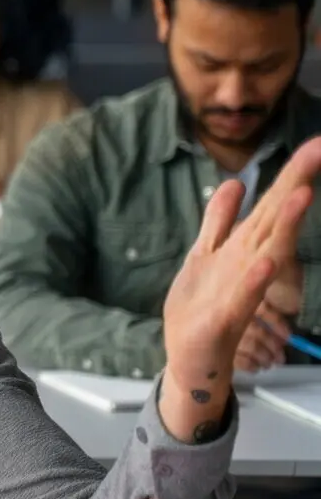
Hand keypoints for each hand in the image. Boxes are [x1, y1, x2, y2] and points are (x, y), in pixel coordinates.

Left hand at [160, 137, 320, 440]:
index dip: (291, 173)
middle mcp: (249, 262)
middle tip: (320, 150)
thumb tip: (232, 183)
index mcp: (243, 244)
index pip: (270, 203)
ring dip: (285, 223)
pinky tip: (266, 260)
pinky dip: (255, 278)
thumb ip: (219, 219)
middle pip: (275, 217)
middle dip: (296, 183)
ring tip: (303, 194)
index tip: (316, 143)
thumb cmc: (202, 305)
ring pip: (266, 249)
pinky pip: (243, 293)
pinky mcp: (227, 315)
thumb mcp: (204, 252)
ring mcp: (241, 287)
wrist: (192, 355)